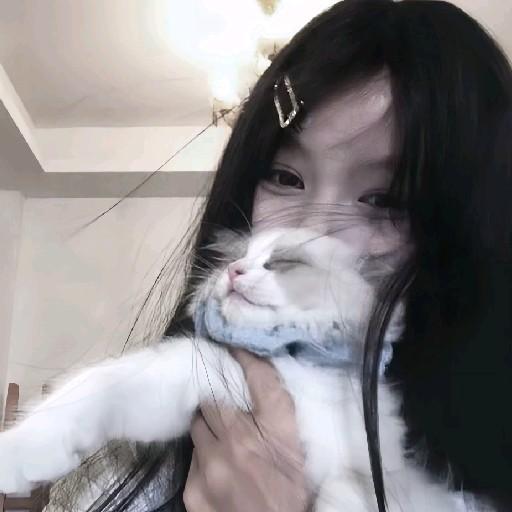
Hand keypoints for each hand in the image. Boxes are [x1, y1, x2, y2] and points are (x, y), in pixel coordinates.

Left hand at [184, 348, 311, 511]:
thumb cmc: (292, 489)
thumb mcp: (295, 444)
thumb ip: (276, 400)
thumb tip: (253, 360)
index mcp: (272, 430)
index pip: (254, 376)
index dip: (239, 357)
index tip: (232, 347)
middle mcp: (237, 443)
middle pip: (212, 397)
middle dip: (216, 394)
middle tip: (224, 396)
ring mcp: (210, 468)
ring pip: (198, 427)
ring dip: (207, 426)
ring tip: (223, 435)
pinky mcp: (192, 491)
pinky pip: (192, 457)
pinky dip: (203, 455)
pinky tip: (218, 465)